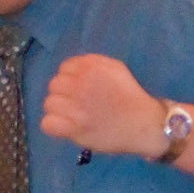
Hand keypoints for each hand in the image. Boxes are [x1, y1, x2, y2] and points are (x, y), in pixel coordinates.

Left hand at [42, 54, 161, 156]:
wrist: (146, 125)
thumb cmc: (132, 97)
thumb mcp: (116, 68)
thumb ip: (93, 64)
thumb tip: (72, 68)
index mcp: (89, 67)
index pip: (64, 69)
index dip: (71, 79)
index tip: (81, 90)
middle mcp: (80, 84)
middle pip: (54, 85)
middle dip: (64, 94)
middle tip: (78, 105)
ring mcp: (76, 107)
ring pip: (49, 104)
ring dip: (59, 110)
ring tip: (73, 117)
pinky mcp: (75, 128)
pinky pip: (48, 124)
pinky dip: (54, 126)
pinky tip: (66, 128)